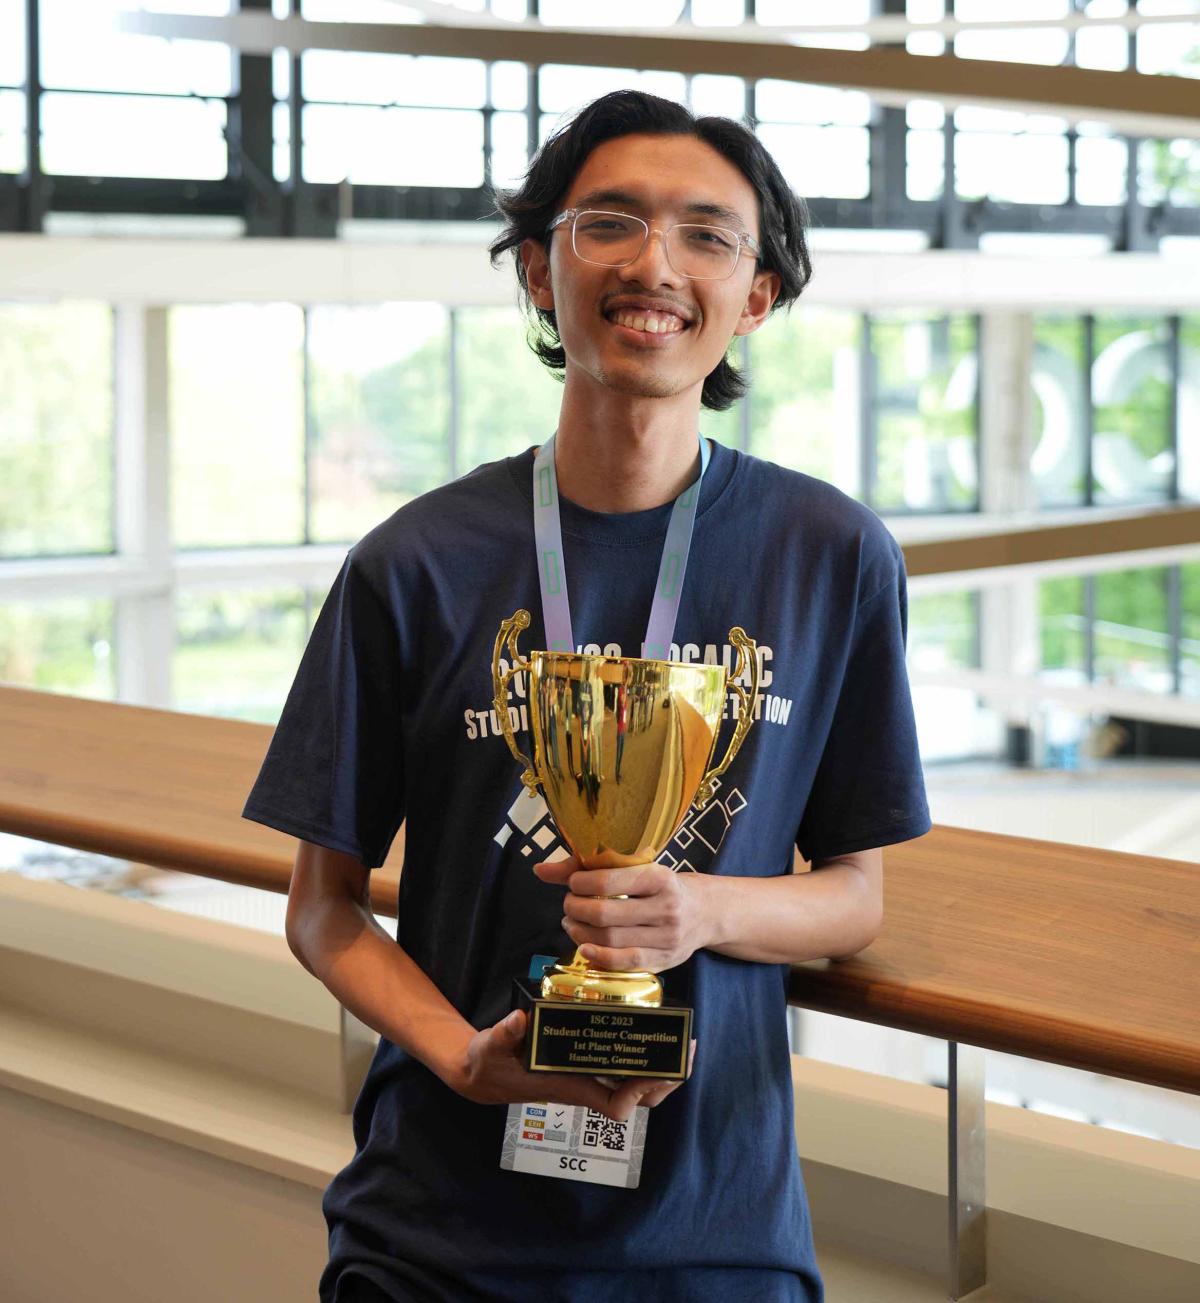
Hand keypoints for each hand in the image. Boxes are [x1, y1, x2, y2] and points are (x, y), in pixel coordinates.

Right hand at [451, 1009, 695, 1122]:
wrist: (481, 1074)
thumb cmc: (488, 1063)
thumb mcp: (491, 1046)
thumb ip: (503, 1034)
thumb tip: (520, 1020)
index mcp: (572, 1088)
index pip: (618, 1106)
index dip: (638, 1092)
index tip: (648, 1069)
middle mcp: (586, 1086)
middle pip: (640, 1098)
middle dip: (667, 1079)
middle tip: (688, 1048)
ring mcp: (588, 1077)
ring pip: (637, 1085)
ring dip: (661, 1067)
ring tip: (681, 1040)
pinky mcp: (585, 1066)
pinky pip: (624, 1068)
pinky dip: (642, 1055)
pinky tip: (649, 1031)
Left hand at [534, 854, 712, 974]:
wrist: (706, 912)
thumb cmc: (662, 886)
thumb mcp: (638, 868)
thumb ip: (588, 867)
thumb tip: (540, 869)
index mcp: (660, 877)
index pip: (609, 880)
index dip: (580, 882)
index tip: (572, 883)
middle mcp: (666, 908)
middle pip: (606, 914)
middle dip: (576, 909)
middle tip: (569, 904)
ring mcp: (667, 937)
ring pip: (611, 940)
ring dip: (580, 932)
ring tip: (572, 922)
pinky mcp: (664, 960)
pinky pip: (625, 963)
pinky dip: (599, 956)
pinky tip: (584, 947)